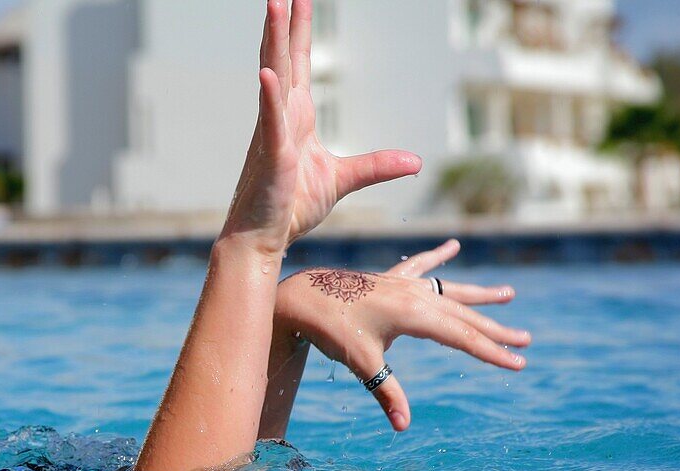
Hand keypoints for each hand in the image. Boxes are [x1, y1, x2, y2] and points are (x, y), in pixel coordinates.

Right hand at [220, 0, 421, 252]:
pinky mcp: (272, 158)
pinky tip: (268, 74)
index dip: (298, 30)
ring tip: (273, 7)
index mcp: (296, 117)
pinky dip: (269, 98)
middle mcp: (281, 118)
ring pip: (274, 79)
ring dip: (273, 43)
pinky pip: (270, 123)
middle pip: (284, 59)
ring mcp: (272, 135)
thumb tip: (416, 162)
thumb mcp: (342, 180)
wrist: (263, 238)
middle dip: (284, 23)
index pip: (298, 64)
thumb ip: (377, 166)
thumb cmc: (290, 207)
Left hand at [273, 240, 531, 430]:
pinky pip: (419, 266)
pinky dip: (437, 257)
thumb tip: (403, 427)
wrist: (301, 297)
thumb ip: (386, 392)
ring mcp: (403, 283)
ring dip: (478, 296)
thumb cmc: (331, 330)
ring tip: (508, 294)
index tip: (519, 362)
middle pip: (464, 315)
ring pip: (449, 291)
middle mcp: (414, 295)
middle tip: (527, 340)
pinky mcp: (388, 279)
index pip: (462, 337)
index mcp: (414, 314)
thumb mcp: (361, 364)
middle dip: (495, 330)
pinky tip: (453, 246)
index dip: (492, 352)